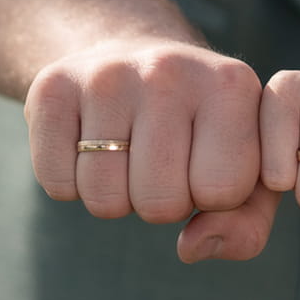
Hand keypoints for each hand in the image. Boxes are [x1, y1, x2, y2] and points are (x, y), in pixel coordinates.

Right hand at [23, 37, 274, 260]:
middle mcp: (169, 70)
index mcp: (230, 84)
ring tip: (127, 152)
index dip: (213, 196)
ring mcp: (106, 74)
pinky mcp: (52, 87)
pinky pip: (57, 185)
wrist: (129, 51)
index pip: (223, 191)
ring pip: (106, 200)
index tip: (207, 161)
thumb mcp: (244, 166)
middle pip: (161, 203)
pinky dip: (71, 184)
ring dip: (117, 197)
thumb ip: (247, 224)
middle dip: (163, 202)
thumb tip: (191, 248)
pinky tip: (88, 145)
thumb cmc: (197, 127)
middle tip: (161, 161)